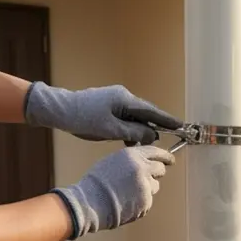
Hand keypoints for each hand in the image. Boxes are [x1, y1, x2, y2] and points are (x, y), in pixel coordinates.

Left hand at [23, 82, 180, 144]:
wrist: (59, 110)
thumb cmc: (84, 119)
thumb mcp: (111, 130)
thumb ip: (135, 132)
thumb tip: (152, 134)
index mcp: (126, 100)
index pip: (153, 112)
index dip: (168, 120)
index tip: (182, 126)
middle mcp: (123, 97)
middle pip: (145, 113)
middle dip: (155, 126)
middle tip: (166, 138)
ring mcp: (114, 99)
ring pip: (134, 116)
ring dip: (139, 129)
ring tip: (142, 144)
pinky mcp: (107, 105)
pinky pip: (124, 117)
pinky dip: (128, 128)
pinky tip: (128, 139)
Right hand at [51, 146, 172, 238]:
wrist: (90, 203)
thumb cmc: (96, 183)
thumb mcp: (113, 161)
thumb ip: (132, 160)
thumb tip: (145, 163)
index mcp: (133, 155)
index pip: (156, 152)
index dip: (165, 156)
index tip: (170, 160)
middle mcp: (142, 168)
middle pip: (160, 169)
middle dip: (156, 173)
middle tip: (147, 178)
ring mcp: (146, 186)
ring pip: (155, 186)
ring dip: (147, 189)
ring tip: (126, 192)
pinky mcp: (146, 202)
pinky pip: (148, 200)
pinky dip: (140, 202)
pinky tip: (126, 202)